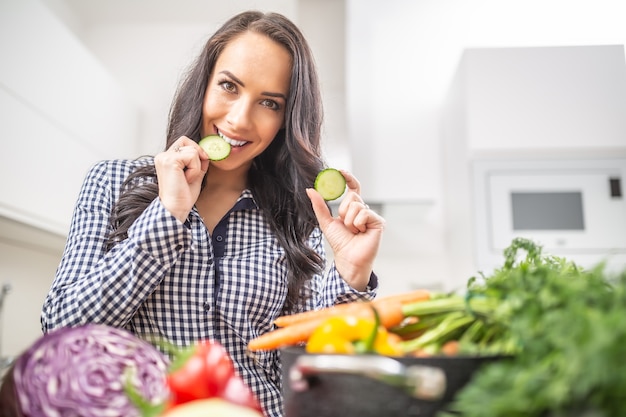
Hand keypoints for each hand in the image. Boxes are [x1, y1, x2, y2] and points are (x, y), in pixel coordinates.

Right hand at [154, 137, 209, 221]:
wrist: (176, 208)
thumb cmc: (183, 196)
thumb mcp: (194, 176)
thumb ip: (199, 164)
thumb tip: (206, 154)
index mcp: (166, 159)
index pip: (183, 142)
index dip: (195, 149)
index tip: (202, 162)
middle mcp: (163, 156)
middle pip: (186, 140)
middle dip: (197, 155)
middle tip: (194, 172)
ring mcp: (165, 158)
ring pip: (192, 150)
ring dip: (196, 166)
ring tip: (187, 179)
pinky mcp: (170, 161)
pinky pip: (192, 156)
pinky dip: (195, 169)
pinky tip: (186, 179)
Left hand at [306, 170, 384, 290]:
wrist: (348, 258)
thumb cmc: (339, 242)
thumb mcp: (326, 221)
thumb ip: (319, 205)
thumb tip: (310, 189)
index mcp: (353, 208)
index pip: (353, 188)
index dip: (348, 178)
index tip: (340, 171)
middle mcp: (363, 210)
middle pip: (352, 197)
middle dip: (343, 211)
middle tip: (345, 225)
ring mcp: (372, 216)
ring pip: (357, 205)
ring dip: (349, 220)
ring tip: (353, 231)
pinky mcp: (378, 222)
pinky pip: (364, 213)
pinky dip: (357, 224)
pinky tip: (361, 233)